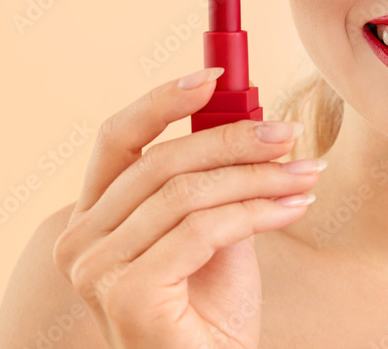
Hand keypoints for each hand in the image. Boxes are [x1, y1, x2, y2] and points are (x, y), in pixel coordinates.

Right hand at [52, 67, 322, 347]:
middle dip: (233, 139)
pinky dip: (258, 211)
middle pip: (160, 161)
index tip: (213, 75)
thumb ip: (210, 178)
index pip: (116, 139)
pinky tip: (294, 206)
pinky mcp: (129, 294)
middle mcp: (80, 242)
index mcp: (92, 219)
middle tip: (288, 133)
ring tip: (307, 172)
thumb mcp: (209, 229)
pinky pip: (204, 229)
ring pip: (187, 192)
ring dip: (258, 176)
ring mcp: (97, 271)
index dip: (161, 101)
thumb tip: (244, 111)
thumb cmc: (211, 313)